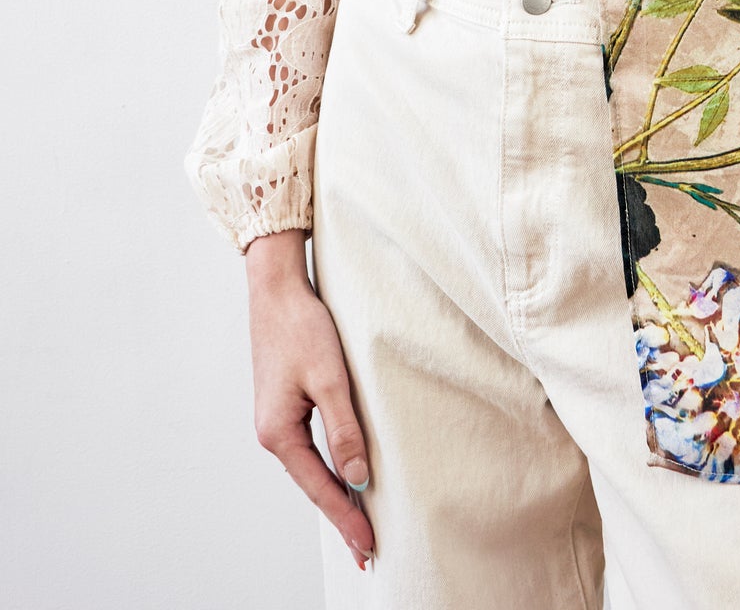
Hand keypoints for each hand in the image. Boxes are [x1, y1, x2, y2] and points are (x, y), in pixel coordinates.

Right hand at [246, 231, 374, 571]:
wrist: (277, 290)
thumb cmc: (302, 328)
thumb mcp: (331, 378)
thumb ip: (345, 430)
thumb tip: (358, 478)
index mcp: (278, 433)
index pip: (319, 488)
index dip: (346, 519)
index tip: (367, 547)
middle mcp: (271, 433)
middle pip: (312, 485)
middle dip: (341, 516)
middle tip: (367, 549)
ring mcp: (276, 421)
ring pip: (311, 469)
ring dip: (335, 494)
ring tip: (360, 523)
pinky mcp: (284, 407)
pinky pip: (309, 450)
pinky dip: (328, 468)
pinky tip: (344, 477)